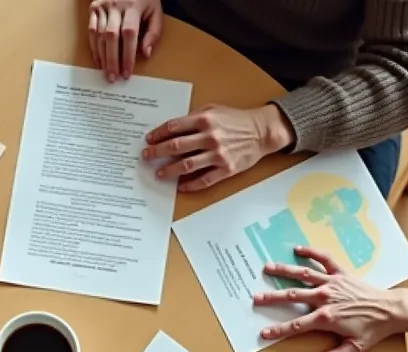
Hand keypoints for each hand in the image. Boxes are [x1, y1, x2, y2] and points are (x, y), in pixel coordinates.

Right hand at [88, 0, 163, 80]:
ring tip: (106, 73)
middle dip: (112, 59)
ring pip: (99, 35)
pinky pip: (92, 30)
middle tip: (113, 78)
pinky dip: (94, 47)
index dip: (127, 55)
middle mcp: (116, 6)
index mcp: (133, 7)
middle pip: (111, 36)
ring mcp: (103, 6)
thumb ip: (153, 32)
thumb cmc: (144, 0)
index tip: (127, 72)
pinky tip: (98, 60)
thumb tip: (146, 54)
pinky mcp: (94, 7)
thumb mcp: (156, 12)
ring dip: (102, 56)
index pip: (129, 34)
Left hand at [143, 104, 294, 191]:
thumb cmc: (236, 120)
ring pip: (187, 165)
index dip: (158, 134)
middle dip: (157, 152)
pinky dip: (190, 184)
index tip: (149, 140)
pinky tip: (180, 186)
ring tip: (159, 173)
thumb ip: (194, 117)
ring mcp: (218, 155)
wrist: (261, 131)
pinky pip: (204, 180)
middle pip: (176, 146)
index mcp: (205, 120)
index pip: (174, 127)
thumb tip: (173, 128)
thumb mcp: (214, 109)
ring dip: (170, 170)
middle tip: (146, 156)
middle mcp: (210, 137)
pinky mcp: (226, 169)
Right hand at [253, 246, 405, 351]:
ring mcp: (332, 283)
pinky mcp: (341, 273)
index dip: (278, 330)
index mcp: (326, 318)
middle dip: (272, 297)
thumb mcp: (355, 347)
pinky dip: (311, 253)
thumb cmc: (374, 330)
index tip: (264, 332)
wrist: (392, 310)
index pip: (296, 326)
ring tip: (266, 267)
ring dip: (284, 271)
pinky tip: (298, 249)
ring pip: (303, 275)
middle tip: (256, 297)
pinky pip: (324, 260)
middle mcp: (325, 298)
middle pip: (292, 296)